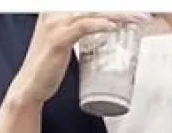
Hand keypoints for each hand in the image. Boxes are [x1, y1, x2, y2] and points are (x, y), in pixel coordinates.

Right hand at [9, 12, 148, 107]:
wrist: (30, 87)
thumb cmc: (47, 67)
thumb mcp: (63, 40)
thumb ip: (80, 28)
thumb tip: (102, 27)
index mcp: (56, 9)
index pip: (88, 3)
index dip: (111, 5)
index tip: (130, 9)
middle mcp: (54, 11)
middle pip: (93, 4)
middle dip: (120, 7)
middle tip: (141, 12)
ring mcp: (56, 23)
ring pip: (93, 11)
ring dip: (118, 14)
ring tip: (137, 18)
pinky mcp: (58, 40)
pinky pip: (83, 27)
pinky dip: (101, 25)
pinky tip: (114, 26)